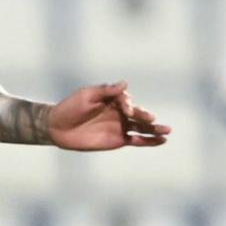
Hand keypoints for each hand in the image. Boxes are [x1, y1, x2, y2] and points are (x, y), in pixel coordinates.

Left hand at [48, 81, 169, 150]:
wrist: (58, 127)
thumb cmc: (70, 107)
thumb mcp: (86, 95)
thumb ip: (106, 90)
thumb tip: (125, 83)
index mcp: (113, 98)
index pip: (126, 99)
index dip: (128, 104)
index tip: (125, 109)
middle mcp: (120, 112)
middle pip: (138, 113)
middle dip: (145, 116)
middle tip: (151, 118)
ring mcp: (120, 126)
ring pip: (142, 127)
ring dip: (155, 129)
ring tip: (168, 130)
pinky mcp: (119, 139)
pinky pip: (137, 140)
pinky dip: (149, 141)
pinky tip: (162, 140)